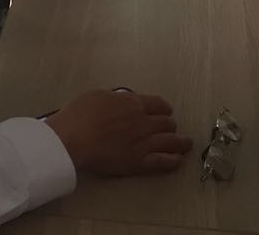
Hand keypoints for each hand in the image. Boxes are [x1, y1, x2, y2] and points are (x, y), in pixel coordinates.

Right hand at [44, 90, 191, 176]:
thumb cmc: (79, 115)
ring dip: (180, 142)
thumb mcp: (98, 95)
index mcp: (133, 103)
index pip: (158, 104)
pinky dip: (173, 160)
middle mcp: (143, 121)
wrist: (72, 139)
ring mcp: (144, 143)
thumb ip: (116, 98)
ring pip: (171, 141)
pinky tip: (178, 160)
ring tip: (186, 144)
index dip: (164, 108)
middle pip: (167, 123)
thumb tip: (124, 100)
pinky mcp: (139, 163)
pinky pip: (163, 162)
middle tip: (169, 129)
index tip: (165, 112)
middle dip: (170, 125)